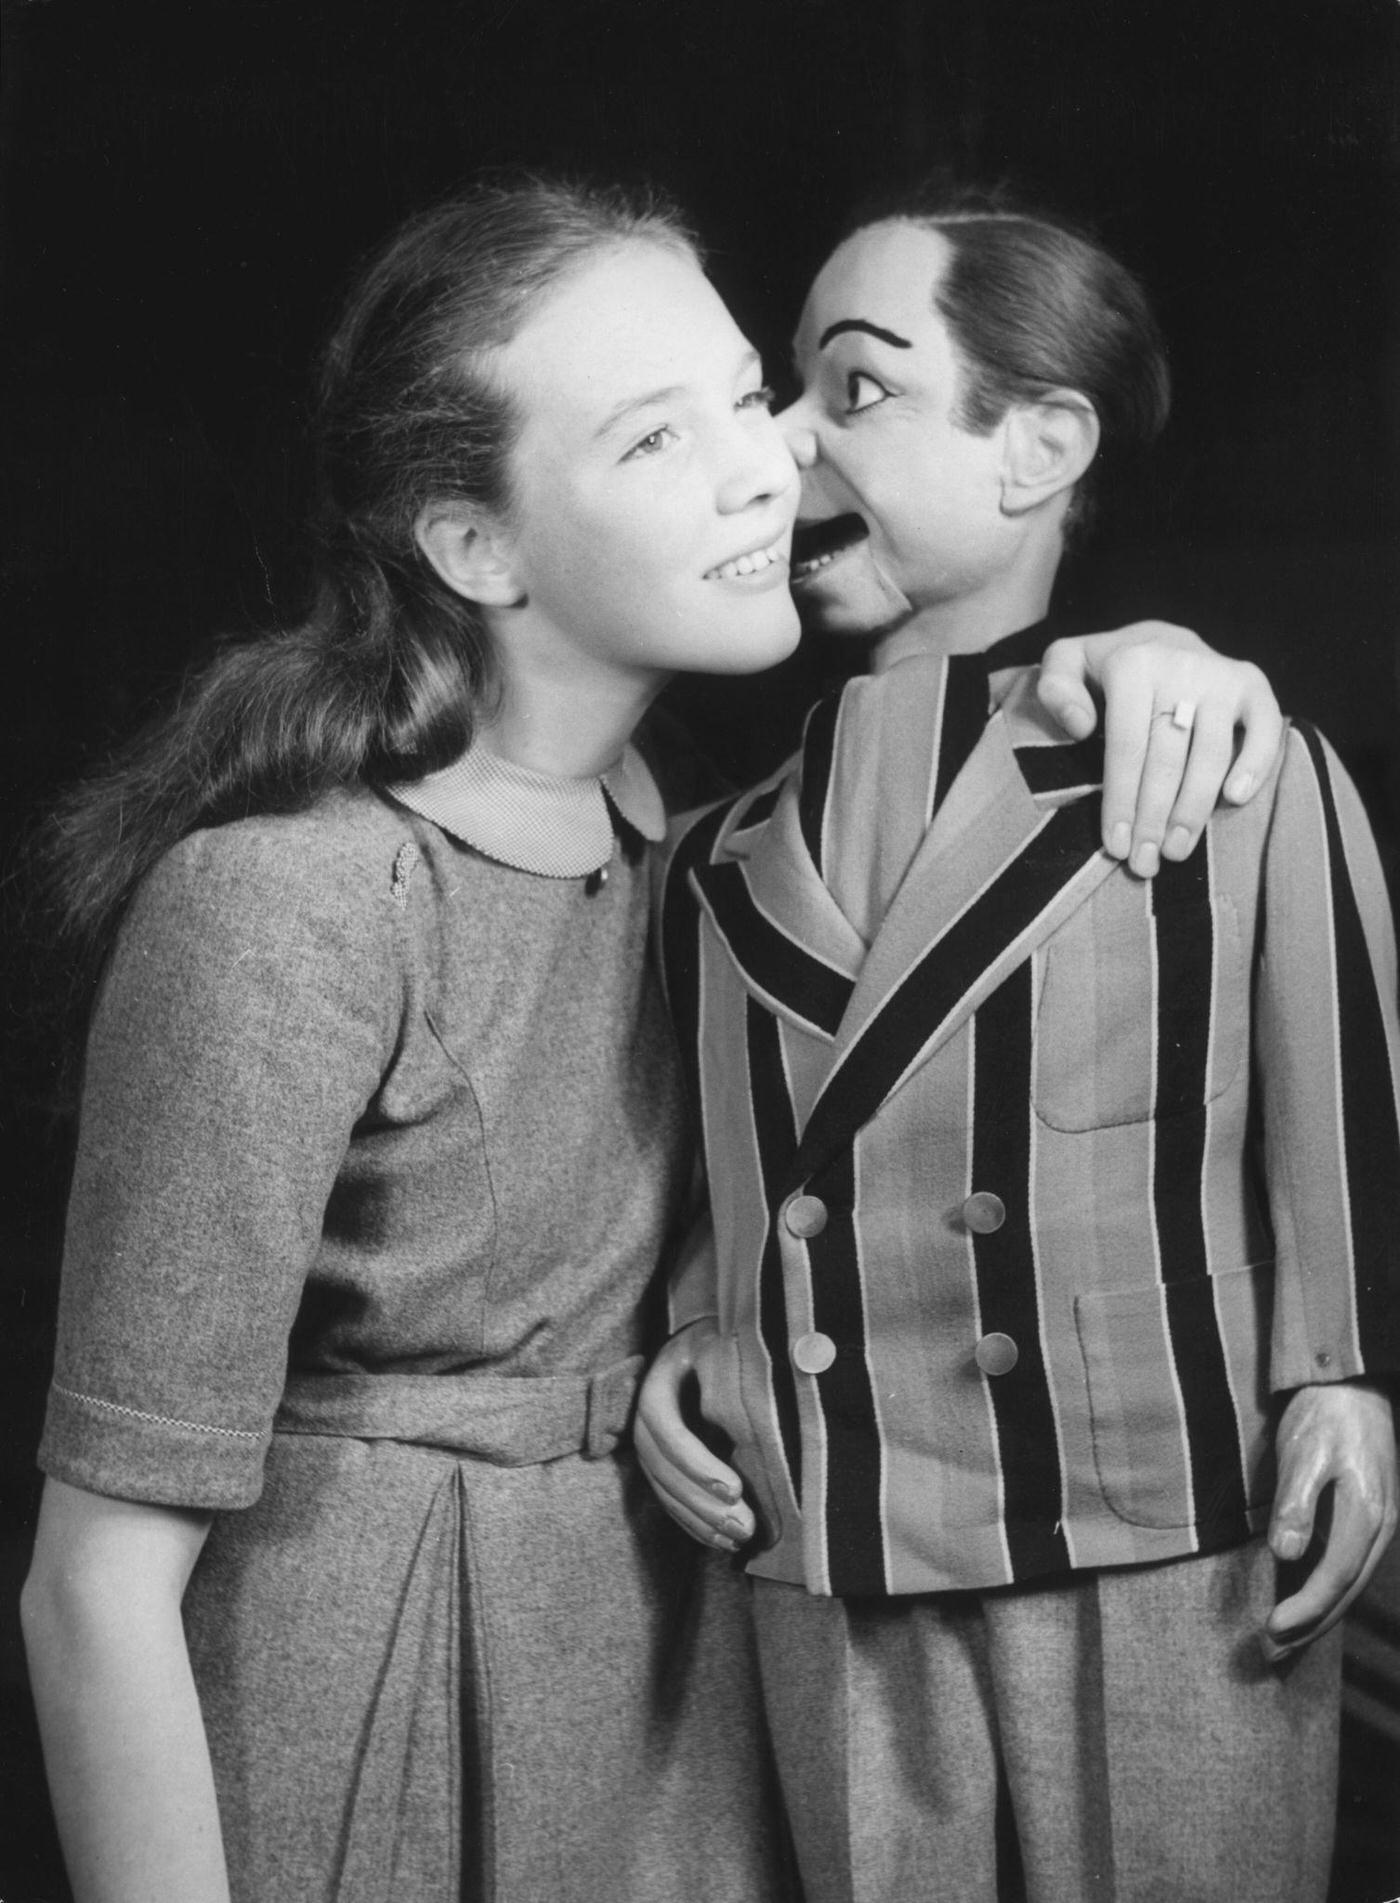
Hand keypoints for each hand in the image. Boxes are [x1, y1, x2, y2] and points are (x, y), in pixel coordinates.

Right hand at [634, 1320, 755, 1551]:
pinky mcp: (661, 1462)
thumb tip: (758, 1409)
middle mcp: (644, 1418)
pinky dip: (692, 1523)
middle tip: (743, 1526)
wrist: (699, 1337)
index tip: (734, 1488)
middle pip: (664, 1469)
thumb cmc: (719, 1339)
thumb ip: (731, 1369)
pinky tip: (721, 1541)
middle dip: (702, 1503)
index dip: (697, 1463)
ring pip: (665, 1490)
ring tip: (737, 1540)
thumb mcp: (722, 1341)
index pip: (667, 1430)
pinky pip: (669, 1499)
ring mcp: (649, 1443)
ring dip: (699, 1520)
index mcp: (656, 1384)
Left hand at [1037, 623, 1282, 875]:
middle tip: (1144, 863)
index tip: (1116, 845)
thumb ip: (1055, 687)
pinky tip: (1236, 799)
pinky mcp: (1252, 683)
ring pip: (1210, 753)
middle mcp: (1180, 665)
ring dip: (1194, 808)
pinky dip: (1255, 763)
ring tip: (1176, 850)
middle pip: (1167, 758)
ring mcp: (1221, 674)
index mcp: (1132, 663)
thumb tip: (1082, 725)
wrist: (1157, 638)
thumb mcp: (1065, 663)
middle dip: (1153, 818)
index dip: (1121, 800)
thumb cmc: (1104, 668)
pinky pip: (1264, 726)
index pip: (1126, 746)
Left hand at [1265, 1380, 1397, 1652]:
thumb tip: (1284, 1553)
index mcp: (1366, 1514)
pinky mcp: (1370, 1518)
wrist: (1353, 1384)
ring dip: (1319, 1614)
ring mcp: (1379, 1524)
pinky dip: (1328, 1591)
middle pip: (1346, 1591)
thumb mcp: (1304, 1452)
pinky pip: (1350, 1566)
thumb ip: (1296, 1503)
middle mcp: (1380, 1527)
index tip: (1271, 1630)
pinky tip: (1307, 1601)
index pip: (1333, 1577)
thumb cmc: (1324, 1415)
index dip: (1304, 1609)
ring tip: (1285, 1639)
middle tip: (1271, 1652)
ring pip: (1351, 1583)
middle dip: (1310, 1626)